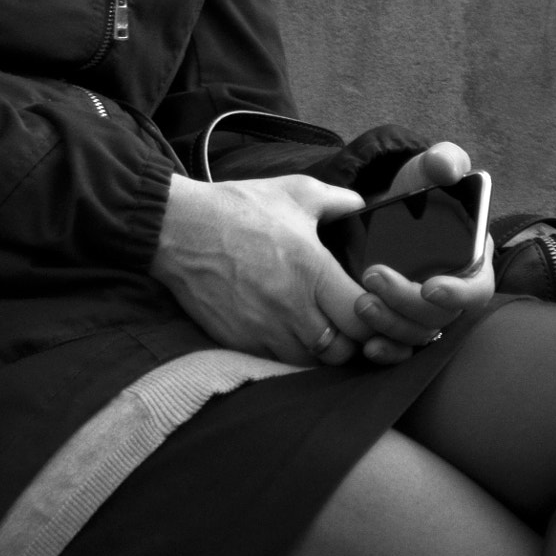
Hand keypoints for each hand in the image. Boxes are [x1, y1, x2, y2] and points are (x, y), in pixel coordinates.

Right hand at [149, 171, 376, 366]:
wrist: (180, 229)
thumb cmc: (239, 208)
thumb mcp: (296, 191)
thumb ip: (338, 200)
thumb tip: (363, 205)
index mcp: (312, 271)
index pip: (363, 317)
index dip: (375, 317)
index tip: (369, 304)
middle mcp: (292, 308)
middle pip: (343, 352)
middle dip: (353, 341)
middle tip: (348, 322)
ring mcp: (264, 331)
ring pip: (311, 364)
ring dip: (322, 352)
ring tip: (321, 329)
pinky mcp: (240, 344)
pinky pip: (278, 364)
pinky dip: (290, 354)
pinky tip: (290, 333)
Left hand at [351, 139, 495, 354]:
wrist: (387, 210)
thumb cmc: (420, 190)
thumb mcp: (430, 168)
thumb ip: (445, 160)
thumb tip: (449, 168)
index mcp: (473, 261)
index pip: (477, 290)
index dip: (458, 294)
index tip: (430, 286)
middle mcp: (454, 292)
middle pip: (440, 316)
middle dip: (406, 302)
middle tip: (373, 278)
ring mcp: (427, 313)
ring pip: (417, 335)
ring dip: (390, 324)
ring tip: (361, 301)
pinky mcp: (401, 323)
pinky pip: (399, 348)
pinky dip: (386, 351)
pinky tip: (367, 346)